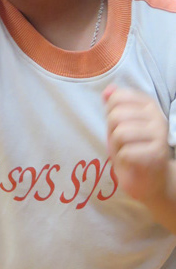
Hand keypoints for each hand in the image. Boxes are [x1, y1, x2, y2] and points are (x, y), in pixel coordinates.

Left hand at [104, 84, 170, 203]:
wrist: (149, 179)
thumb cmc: (132, 147)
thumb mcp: (118, 123)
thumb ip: (113, 105)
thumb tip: (108, 90)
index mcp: (148, 104)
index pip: (117, 97)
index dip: (110, 113)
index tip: (119, 124)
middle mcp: (157, 116)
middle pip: (116, 115)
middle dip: (112, 132)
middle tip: (122, 142)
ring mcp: (159, 135)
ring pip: (120, 133)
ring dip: (117, 146)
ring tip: (127, 151)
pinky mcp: (158, 153)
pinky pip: (126, 152)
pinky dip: (123, 159)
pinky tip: (132, 161)